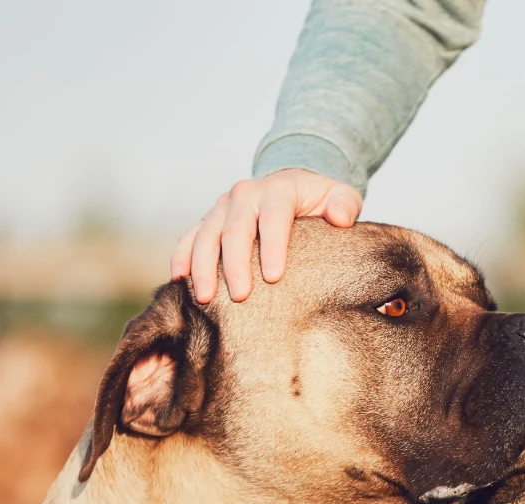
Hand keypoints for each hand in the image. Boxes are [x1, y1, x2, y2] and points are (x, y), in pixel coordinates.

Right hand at [171, 169, 363, 303]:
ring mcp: (223, 207)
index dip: (272, 247)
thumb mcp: (341, 196)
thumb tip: (341, 218)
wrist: (293, 185)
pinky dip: (182, 256)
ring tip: (204, 297)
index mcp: (278, 190)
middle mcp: (245, 194)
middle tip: (239, 297)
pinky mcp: (209, 219)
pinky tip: (179, 280)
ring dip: (203, 266)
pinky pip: (189, 237)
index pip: (273, 219)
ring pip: (206, 235)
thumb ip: (346, 204)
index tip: (274, 277)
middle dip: (235, 265)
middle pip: (234, 230)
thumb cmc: (320, 199)